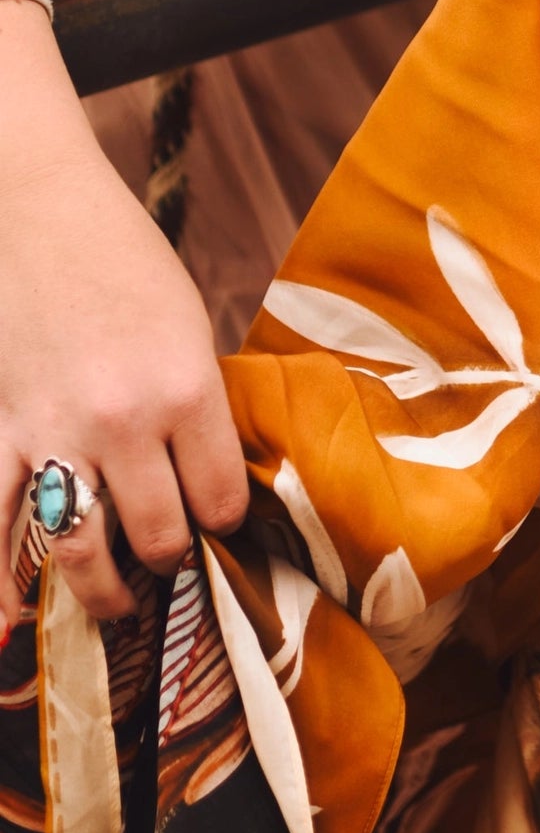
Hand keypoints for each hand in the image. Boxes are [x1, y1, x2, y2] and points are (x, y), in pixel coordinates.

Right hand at [0, 0, 248, 628]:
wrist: (40, 208)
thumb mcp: (188, 322)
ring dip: (103, 590)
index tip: (222, 526)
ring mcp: (54, 431)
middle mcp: (123, 420)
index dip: (225, 523)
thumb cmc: (124, 258)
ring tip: (117, 602)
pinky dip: (3, 585)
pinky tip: (13, 623)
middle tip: (171, 563)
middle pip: (156, 534)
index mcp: (186, 386)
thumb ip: (197, 401)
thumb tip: (209, 475)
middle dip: (170, 560)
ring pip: (81, 549)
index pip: (219, 497)